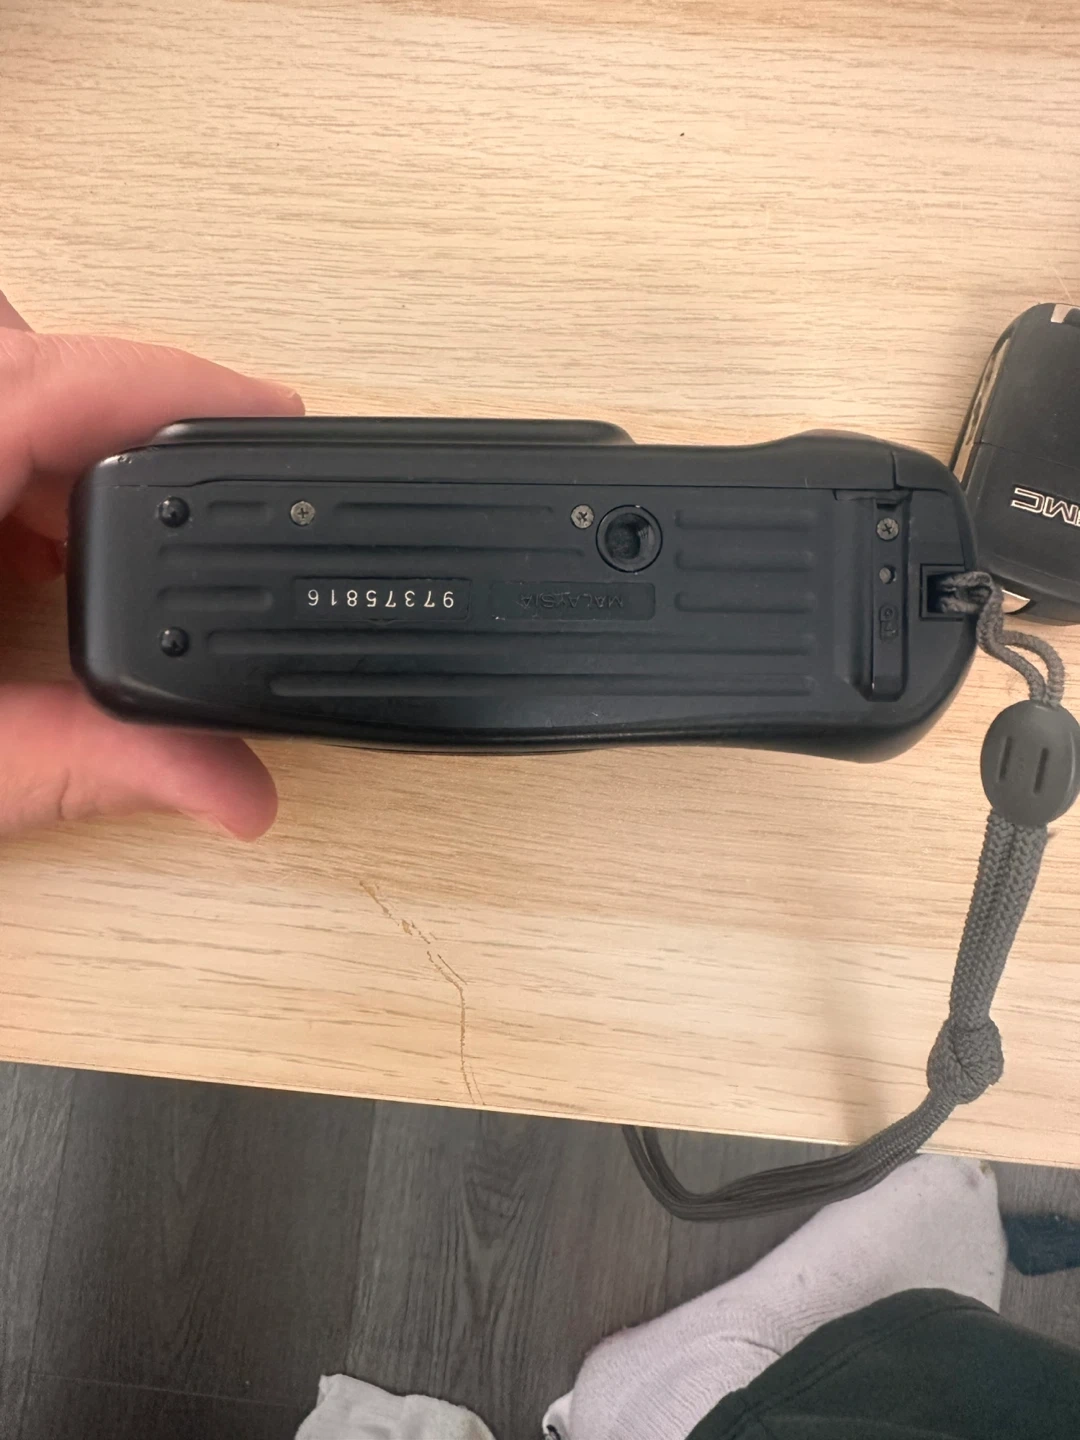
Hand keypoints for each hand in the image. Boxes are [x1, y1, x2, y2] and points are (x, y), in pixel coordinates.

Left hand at [0, 291, 303, 838]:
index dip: (183, 382)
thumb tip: (235, 791)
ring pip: (4, 383)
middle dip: (122, 412)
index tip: (275, 412)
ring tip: (99, 538)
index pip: (66, 376)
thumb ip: (94, 768)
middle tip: (196, 482)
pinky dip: (20, 469)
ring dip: (66, 444)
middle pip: (32, 353)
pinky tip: (27, 551)